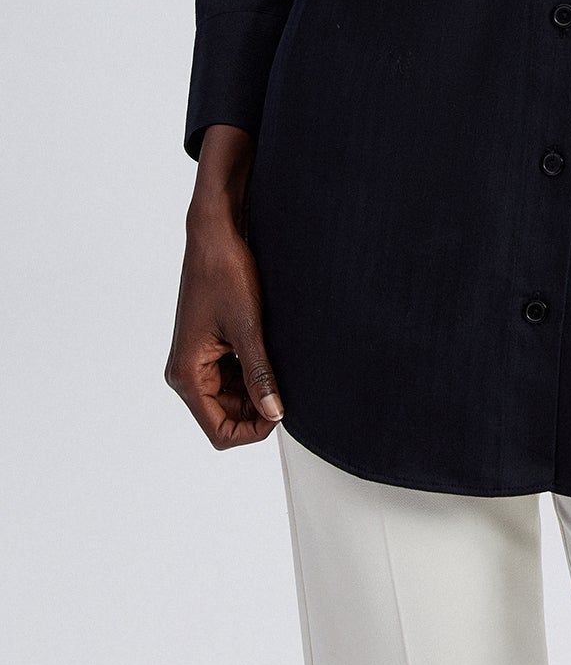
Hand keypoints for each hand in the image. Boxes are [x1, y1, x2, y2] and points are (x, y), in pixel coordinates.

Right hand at [164, 125, 284, 446]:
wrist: (215, 235)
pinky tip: (271, 351)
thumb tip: (276, 413)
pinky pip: (231, 376)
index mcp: (188, 374)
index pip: (219, 430)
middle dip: (258, 408)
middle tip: (289, 385)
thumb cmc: (225, 274)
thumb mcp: (248, 328)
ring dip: (257, 389)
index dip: (253, 430)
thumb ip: (260, 374)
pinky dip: (252, 372)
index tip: (283, 410)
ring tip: (280, 362)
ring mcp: (196, 360)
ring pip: (231, 397)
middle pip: (225, 416)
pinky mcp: (208, 347)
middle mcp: (186, 372)